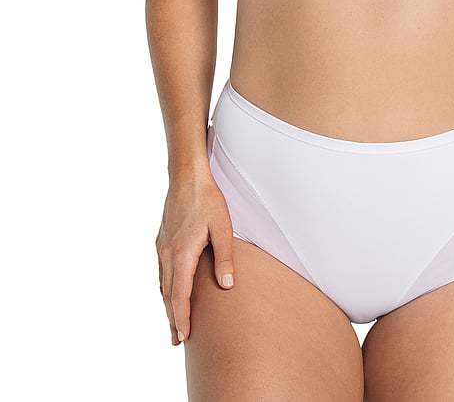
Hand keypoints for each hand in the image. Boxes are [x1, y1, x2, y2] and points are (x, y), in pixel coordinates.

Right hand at [155, 165, 234, 344]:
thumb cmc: (207, 200)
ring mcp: (162, 247)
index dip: (182, 317)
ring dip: (168, 305)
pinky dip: (165, 288)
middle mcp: (168, 254)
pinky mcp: (161, 241)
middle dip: (173, 318)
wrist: (186, 177)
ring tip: (174, 323)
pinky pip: (162, 271)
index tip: (184, 336)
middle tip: (178, 340)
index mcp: (182, 254)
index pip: (180, 295)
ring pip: (163, 284)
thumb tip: (227, 286)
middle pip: (168, 294)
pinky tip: (169, 292)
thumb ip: (225, 257)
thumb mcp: (222, 228)